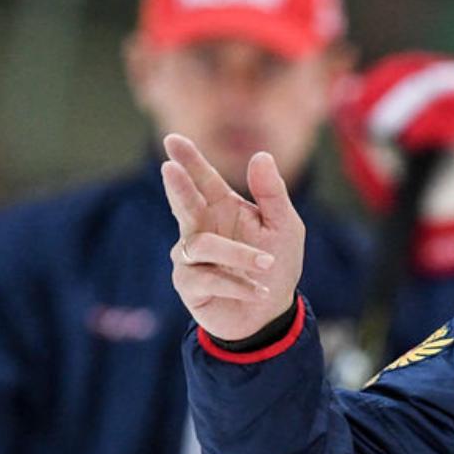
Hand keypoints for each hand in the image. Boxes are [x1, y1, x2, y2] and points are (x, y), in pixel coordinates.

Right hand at [161, 133, 304, 340]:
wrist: (270, 313)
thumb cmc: (275, 262)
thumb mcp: (284, 226)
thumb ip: (272, 193)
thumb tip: (260, 155)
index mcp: (222, 207)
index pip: (204, 179)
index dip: (188, 160)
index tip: (172, 140)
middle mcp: (201, 228)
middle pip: (185, 204)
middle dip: (178, 187)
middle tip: (169, 170)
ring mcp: (191, 257)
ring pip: (203, 246)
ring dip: (238, 254)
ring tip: (267, 263)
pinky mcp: (189, 285)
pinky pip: (209, 278)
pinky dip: (238, 284)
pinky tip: (260, 291)